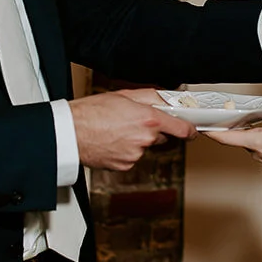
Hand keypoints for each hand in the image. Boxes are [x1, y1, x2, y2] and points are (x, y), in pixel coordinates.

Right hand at [69, 88, 195, 170]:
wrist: (70, 132)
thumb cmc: (91, 112)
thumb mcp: (124, 95)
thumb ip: (150, 97)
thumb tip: (167, 98)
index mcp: (148, 119)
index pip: (181, 129)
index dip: (189, 130)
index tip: (191, 130)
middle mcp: (144, 139)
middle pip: (160, 137)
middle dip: (152, 130)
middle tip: (133, 121)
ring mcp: (135, 155)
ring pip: (144, 147)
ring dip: (136, 140)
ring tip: (116, 130)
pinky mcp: (125, 166)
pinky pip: (132, 157)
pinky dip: (126, 150)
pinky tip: (112, 141)